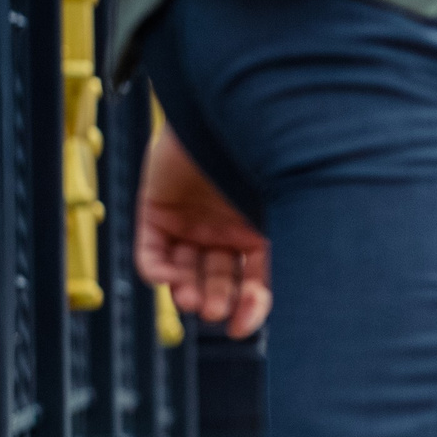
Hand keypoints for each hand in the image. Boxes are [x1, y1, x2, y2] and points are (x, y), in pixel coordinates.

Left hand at [135, 127, 270, 337]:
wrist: (224, 107)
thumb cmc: (264, 156)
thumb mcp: (282, 212)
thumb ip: (286, 252)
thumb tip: (281, 300)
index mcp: (261, 233)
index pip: (256, 283)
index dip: (250, 309)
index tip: (240, 329)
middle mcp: (225, 231)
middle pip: (217, 281)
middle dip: (214, 299)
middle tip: (210, 309)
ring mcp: (190, 221)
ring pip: (184, 270)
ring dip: (183, 290)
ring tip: (185, 297)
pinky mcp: (156, 209)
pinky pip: (150, 249)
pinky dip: (154, 268)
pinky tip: (163, 278)